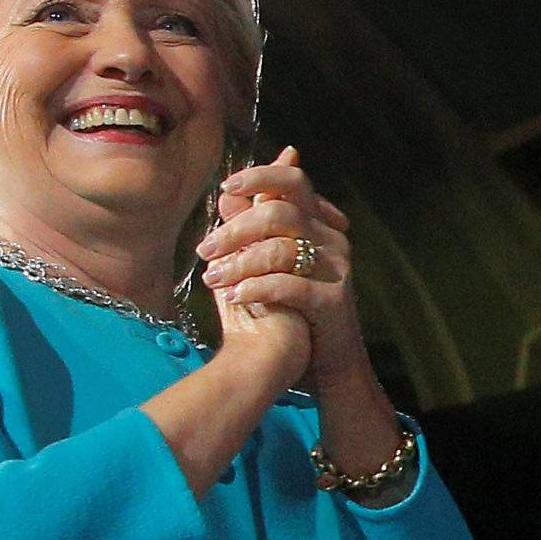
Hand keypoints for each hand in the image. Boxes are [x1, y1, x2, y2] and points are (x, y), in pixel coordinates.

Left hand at [202, 148, 361, 391]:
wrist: (327, 362)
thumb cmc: (295, 310)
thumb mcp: (270, 264)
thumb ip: (253, 229)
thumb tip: (226, 197)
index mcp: (318, 224)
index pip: (292, 182)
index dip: (260, 177)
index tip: (225, 188)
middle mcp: (331, 239)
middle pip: (280, 212)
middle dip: (236, 229)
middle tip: (205, 249)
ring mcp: (335, 269)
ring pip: (281, 249)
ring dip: (239, 263)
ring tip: (212, 278)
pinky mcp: (334, 301)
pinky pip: (290, 286)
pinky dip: (257, 288)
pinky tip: (234, 296)